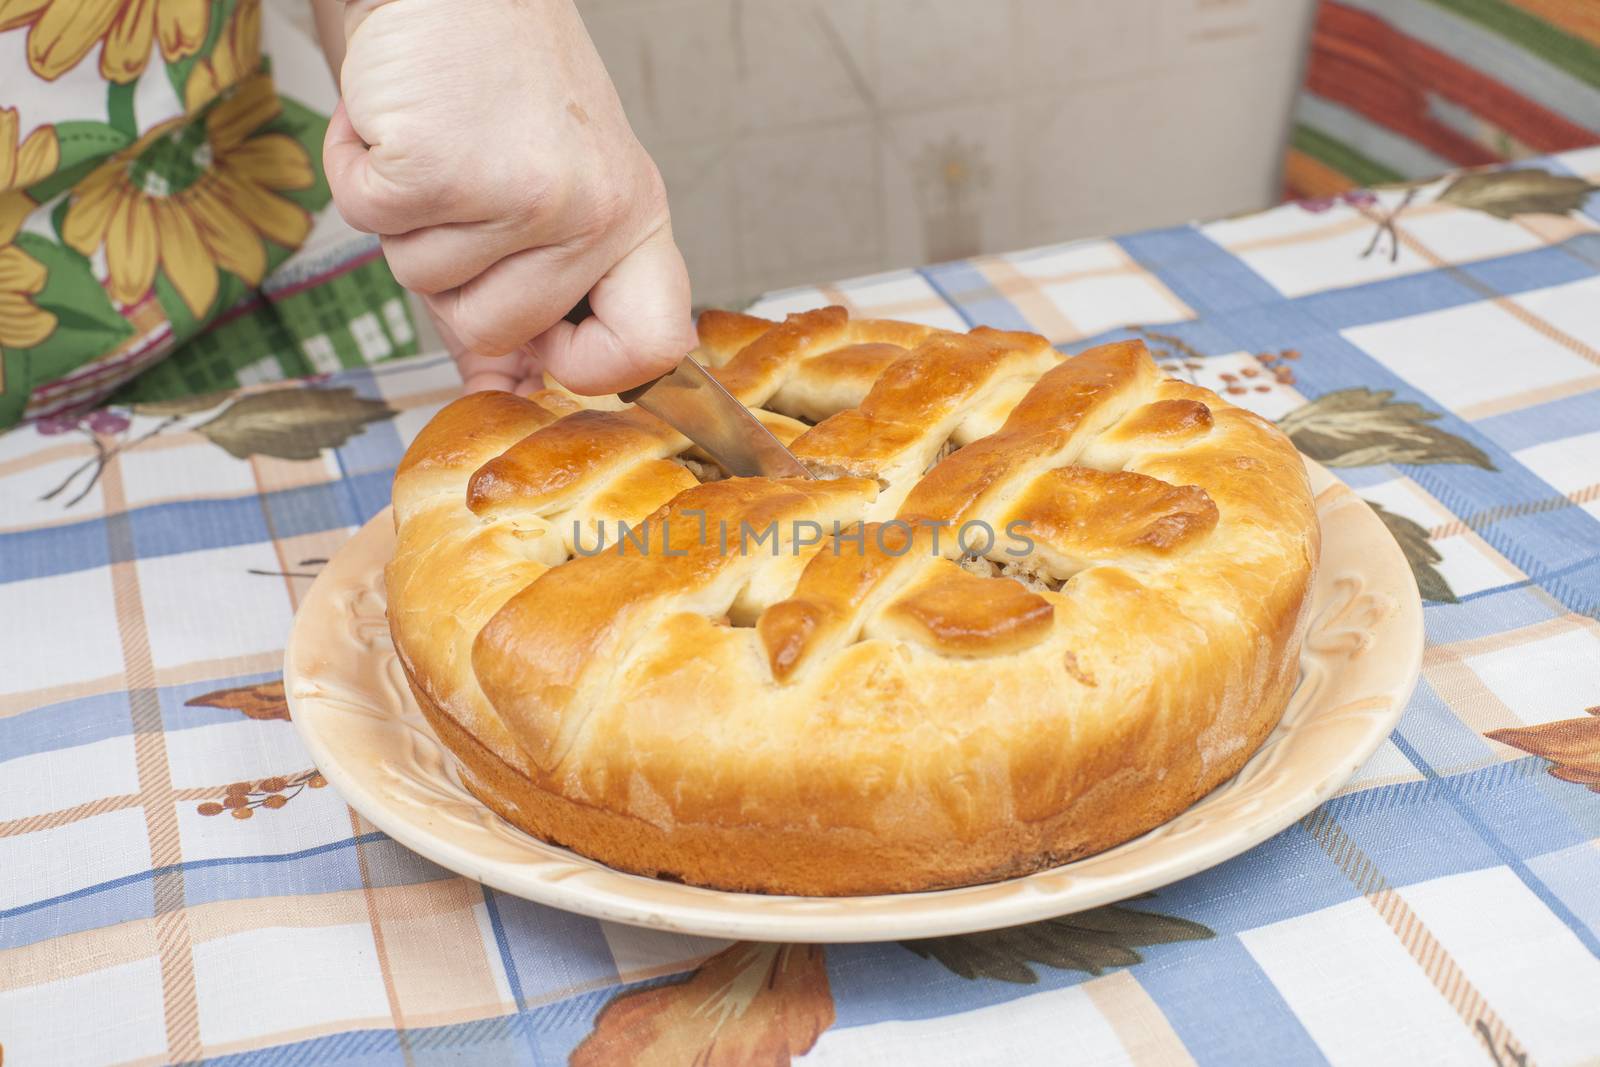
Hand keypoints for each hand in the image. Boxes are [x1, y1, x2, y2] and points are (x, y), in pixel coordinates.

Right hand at [322, 0, 693, 394]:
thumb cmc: (501, 83)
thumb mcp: (548, 189)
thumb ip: (528, 296)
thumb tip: (495, 389)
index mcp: (635, 221)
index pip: (650, 346)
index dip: (589, 368)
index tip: (544, 350)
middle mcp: (594, 213)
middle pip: (495, 330)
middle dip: (451, 274)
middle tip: (463, 184)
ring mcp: (523, 194)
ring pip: (422, 279)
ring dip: (404, 215)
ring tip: (438, 138)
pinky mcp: (442, 168)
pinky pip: (369, 220)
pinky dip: (357, 168)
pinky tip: (394, 117)